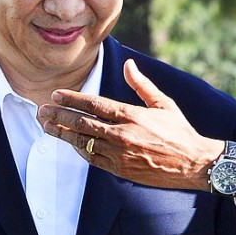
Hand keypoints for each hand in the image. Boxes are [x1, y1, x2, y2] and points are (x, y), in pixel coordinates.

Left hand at [37, 59, 224, 191]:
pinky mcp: (120, 170)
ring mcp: (120, 154)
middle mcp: (123, 134)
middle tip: (42, 110)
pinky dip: (79, 150)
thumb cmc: (179, 132)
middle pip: (82, 123)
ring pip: (83, 142)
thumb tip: (128, 65)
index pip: (94, 104)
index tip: (56, 94)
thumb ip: (142, 84)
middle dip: (59, 115)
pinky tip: (70, 143)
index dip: (72, 99)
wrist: (193, 163)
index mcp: (132, 115)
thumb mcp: (163, 104)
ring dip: (63, 133)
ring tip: (47, 126)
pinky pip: (93, 159)